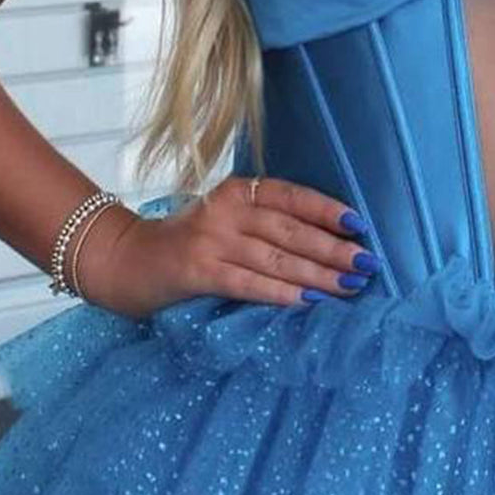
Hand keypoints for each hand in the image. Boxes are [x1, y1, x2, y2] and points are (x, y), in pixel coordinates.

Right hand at [74, 174, 379, 319]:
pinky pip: (250, 283)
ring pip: (277, 258)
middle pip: (291, 230)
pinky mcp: (198, 270)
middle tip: (368, 265)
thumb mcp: (227, 222)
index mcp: (238, 192)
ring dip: (318, 275)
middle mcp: (226, 209)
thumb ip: (266, 226)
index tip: (362, 225)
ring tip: (351, 287)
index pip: (293, 197)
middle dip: (334, 249)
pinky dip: (283, 293)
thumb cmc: (188, 246)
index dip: (328, 210)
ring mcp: (211, 239)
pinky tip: (310, 302)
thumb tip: (329, 246)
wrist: (126, 261)